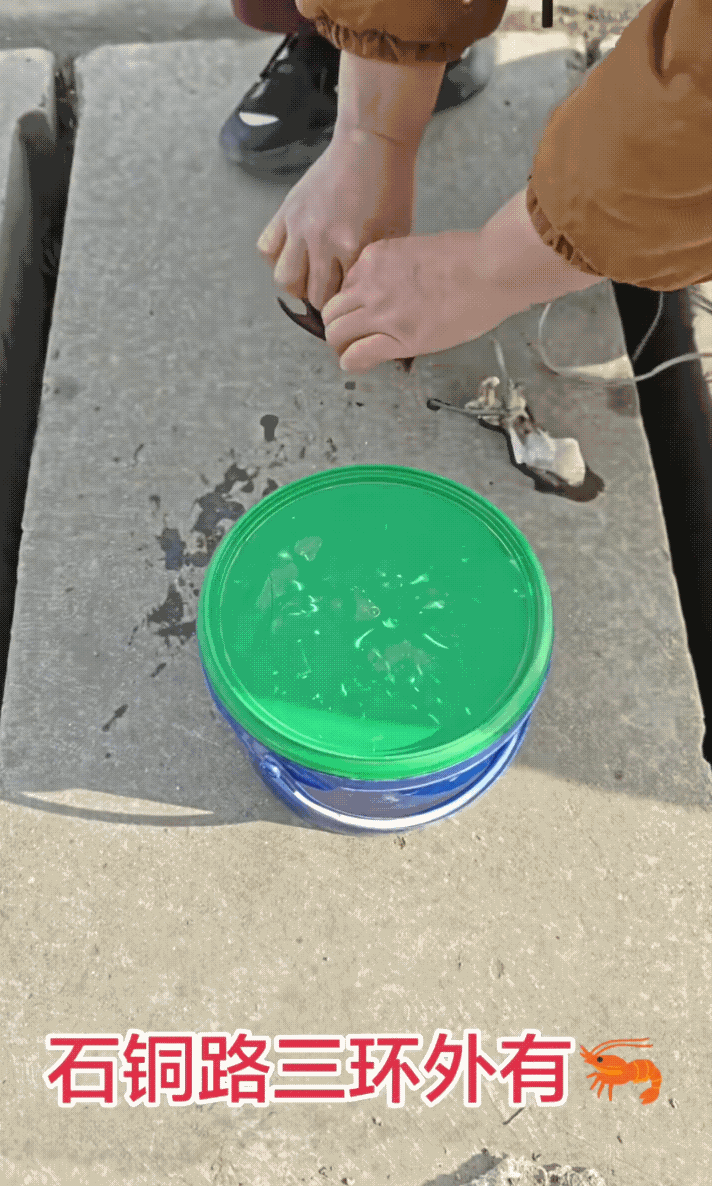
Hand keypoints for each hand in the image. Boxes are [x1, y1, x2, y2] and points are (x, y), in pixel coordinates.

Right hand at [256, 127, 416, 311]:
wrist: (371, 143)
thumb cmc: (390, 188)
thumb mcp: (395, 234)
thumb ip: (375, 267)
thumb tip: (362, 295)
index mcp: (352, 247)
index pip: (342, 297)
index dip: (347, 305)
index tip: (350, 305)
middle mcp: (321, 240)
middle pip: (312, 295)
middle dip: (324, 300)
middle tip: (333, 292)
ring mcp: (300, 225)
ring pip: (284, 278)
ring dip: (297, 285)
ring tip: (310, 277)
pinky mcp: (286, 210)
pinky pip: (266, 247)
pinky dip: (277, 258)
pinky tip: (294, 253)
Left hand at [321, 230, 501, 372]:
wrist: (492, 269)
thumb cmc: (472, 257)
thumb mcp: (422, 250)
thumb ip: (400, 267)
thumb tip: (400, 286)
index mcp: (377, 257)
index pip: (346, 284)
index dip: (351, 303)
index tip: (359, 312)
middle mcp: (371, 282)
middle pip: (333, 309)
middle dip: (338, 325)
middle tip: (349, 337)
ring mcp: (382, 311)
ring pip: (337, 333)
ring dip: (342, 345)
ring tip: (352, 352)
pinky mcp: (397, 338)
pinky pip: (356, 355)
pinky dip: (351, 363)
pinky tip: (355, 365)